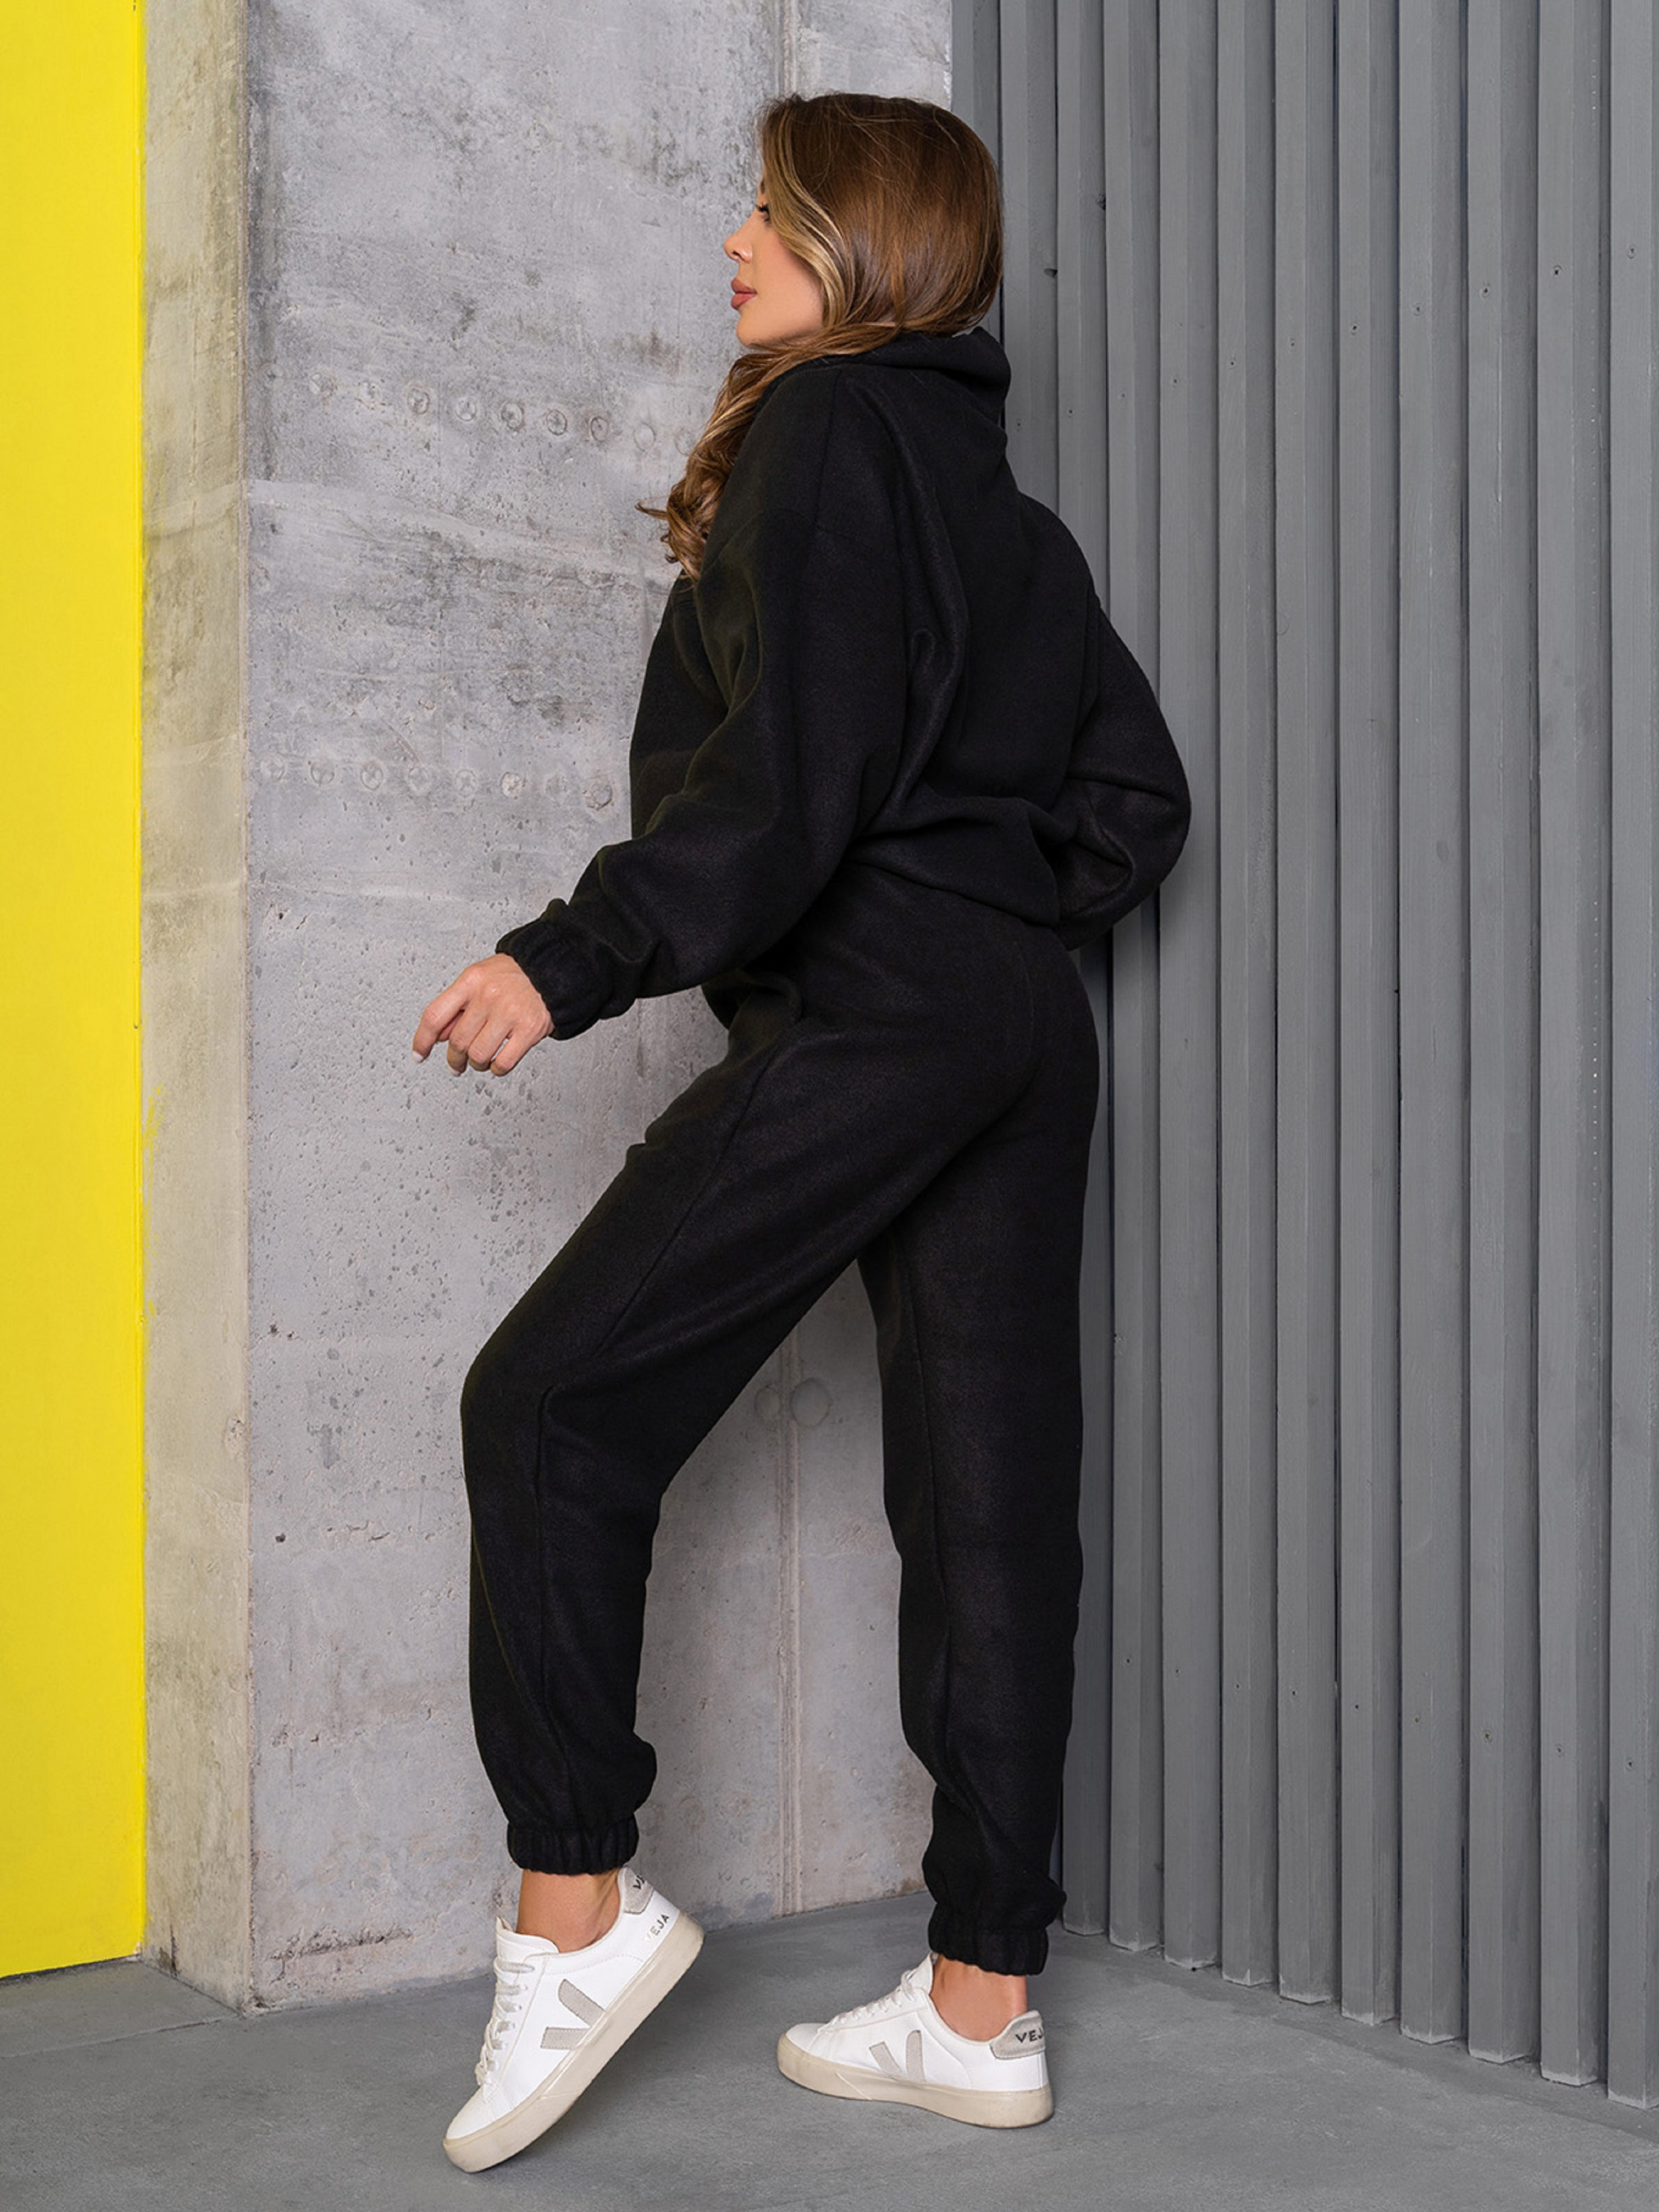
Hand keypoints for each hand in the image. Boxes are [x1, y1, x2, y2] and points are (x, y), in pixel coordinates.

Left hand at [412, 953, 552, 1074]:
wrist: (550, 970)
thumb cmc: (511, 976)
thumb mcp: (477, 980)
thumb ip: (456, 1007)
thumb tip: (436, 1037)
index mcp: (470, 981)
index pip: (434, 1016)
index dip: (422, 1040)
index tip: (419, 1055)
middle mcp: (488, 996)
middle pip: (457, 1041)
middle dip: (454, 1059)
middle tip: (457, 1063)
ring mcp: (509, 1013)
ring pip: (478, 1055)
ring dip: (475, 1065)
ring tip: (479, 1061)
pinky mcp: (529, 1030)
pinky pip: (503, 1062)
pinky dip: (496, 1069)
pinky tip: (496, 1063)